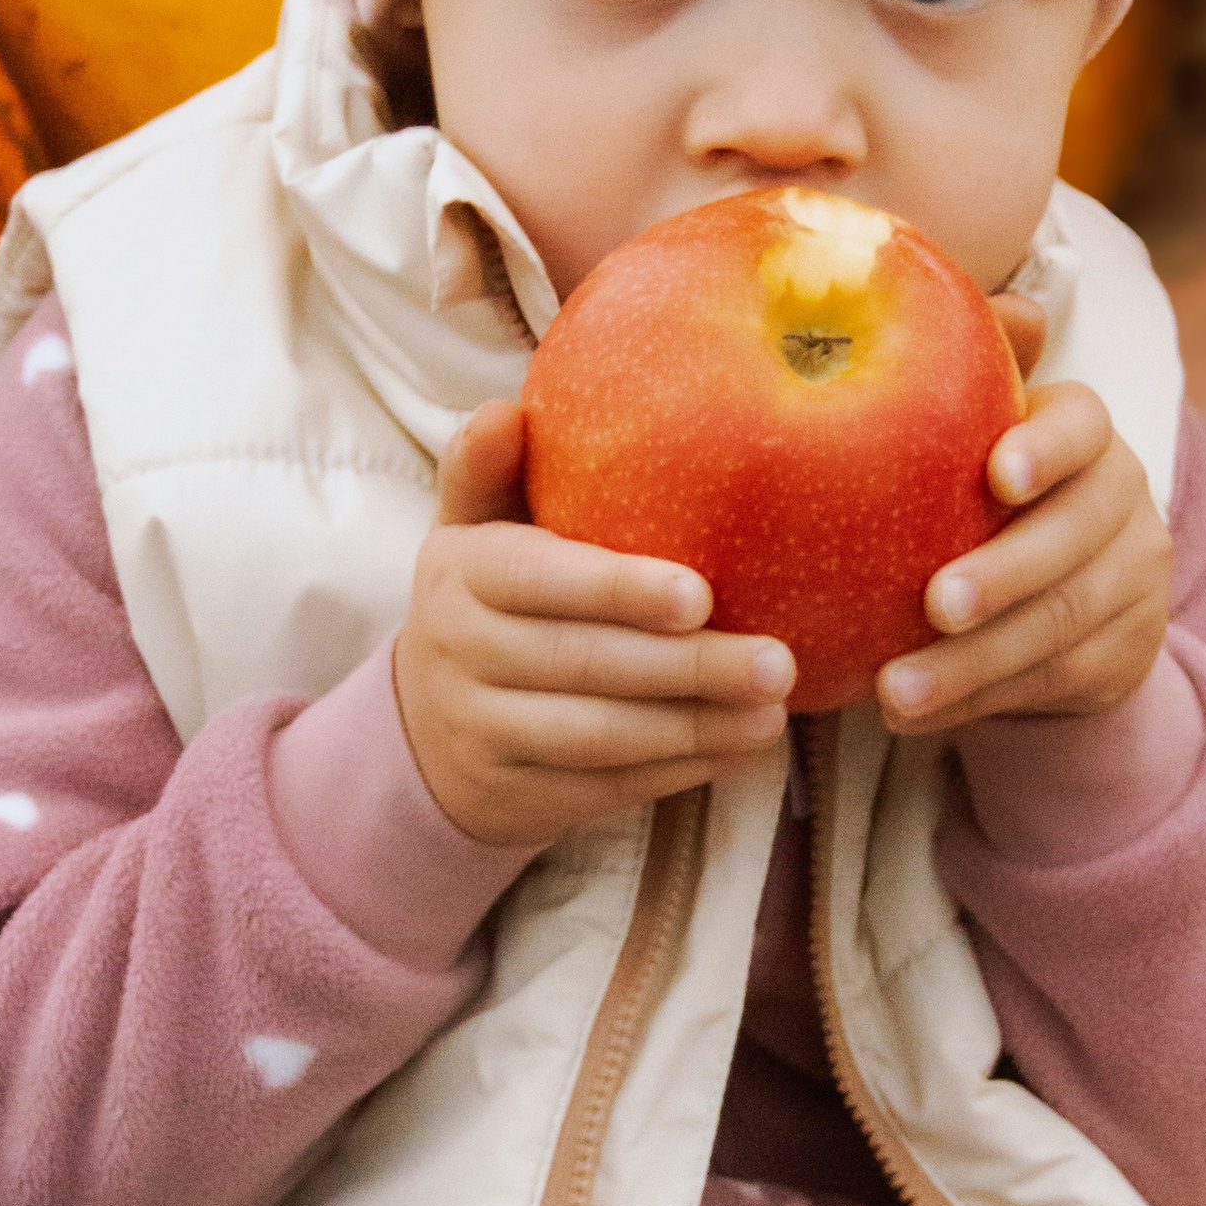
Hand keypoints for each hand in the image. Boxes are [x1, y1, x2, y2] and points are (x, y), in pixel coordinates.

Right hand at [395, 398, 794, 849]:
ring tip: (774, 712)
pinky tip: (739, 747)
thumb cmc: (491, 595)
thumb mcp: (475, 527)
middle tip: (779, 662)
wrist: (426, 725)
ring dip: (694, 728)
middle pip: (582, 665)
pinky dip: (677, 770)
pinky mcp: (516, 796)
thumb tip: (505, 409)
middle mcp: (459, 655)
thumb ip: (489, 467)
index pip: (539, 581)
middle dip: (687, 668)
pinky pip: (605, 787)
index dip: (617, 589)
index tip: (700, 594)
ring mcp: (484, 733)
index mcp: (459, 574)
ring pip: (599, 738)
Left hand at [875, 296, 1170, 736]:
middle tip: (933, 606)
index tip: (997, 473)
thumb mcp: (963, 437)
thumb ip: (953, 371)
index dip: (1048, 446)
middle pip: (1076, 538)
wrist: (1055, 598)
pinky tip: (917, 715)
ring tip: (894, 693)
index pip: (1083, 426)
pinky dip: (981, 701)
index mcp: (1084, 435)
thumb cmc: (978, 495)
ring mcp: (1136, 582)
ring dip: (974, 664)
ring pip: (1062, 624)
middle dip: (1005, 574)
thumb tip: (930, 291)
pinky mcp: (1128, 653)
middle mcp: (1127, 501)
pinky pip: (1054, 681)